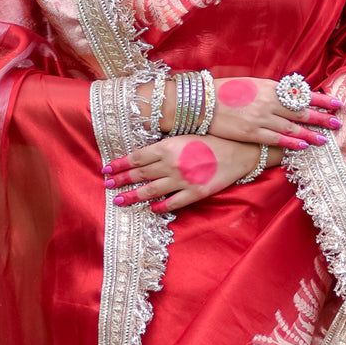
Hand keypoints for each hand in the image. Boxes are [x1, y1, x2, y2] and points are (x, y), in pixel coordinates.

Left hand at [100, 134, 278, 212]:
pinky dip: (160, 206)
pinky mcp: (194, 193)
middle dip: (121, 180)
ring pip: (151, 190)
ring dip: (133, 196)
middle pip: (139, 174)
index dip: (119, 164)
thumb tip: (144, 155)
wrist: (239, 151)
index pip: (136, 157)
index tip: (106, 169)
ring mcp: (182, 180)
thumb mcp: (184, 137)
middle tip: (107, 185)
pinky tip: (151, 208)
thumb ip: (164, 146)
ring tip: (120, 201)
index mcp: (167, 147)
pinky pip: (172, 202)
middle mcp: (170, 164)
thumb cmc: (212, 140)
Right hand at [207, 75, 343, 147]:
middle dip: (321, 117)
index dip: (321, 99)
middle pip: (301, 111)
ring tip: (324, 139)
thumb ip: (271, 91)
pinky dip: (291, 141)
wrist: (203, 102)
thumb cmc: (225, 91)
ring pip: (292, 127)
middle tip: (337, 123)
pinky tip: (302, 146)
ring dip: (310, 134)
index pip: (301, 94)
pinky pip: (276, 138)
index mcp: (270, 87)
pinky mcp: (252, 132)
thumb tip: (288, 95)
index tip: (336, 103)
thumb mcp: (252, 85)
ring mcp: (261, 118)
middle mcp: (269, 102)